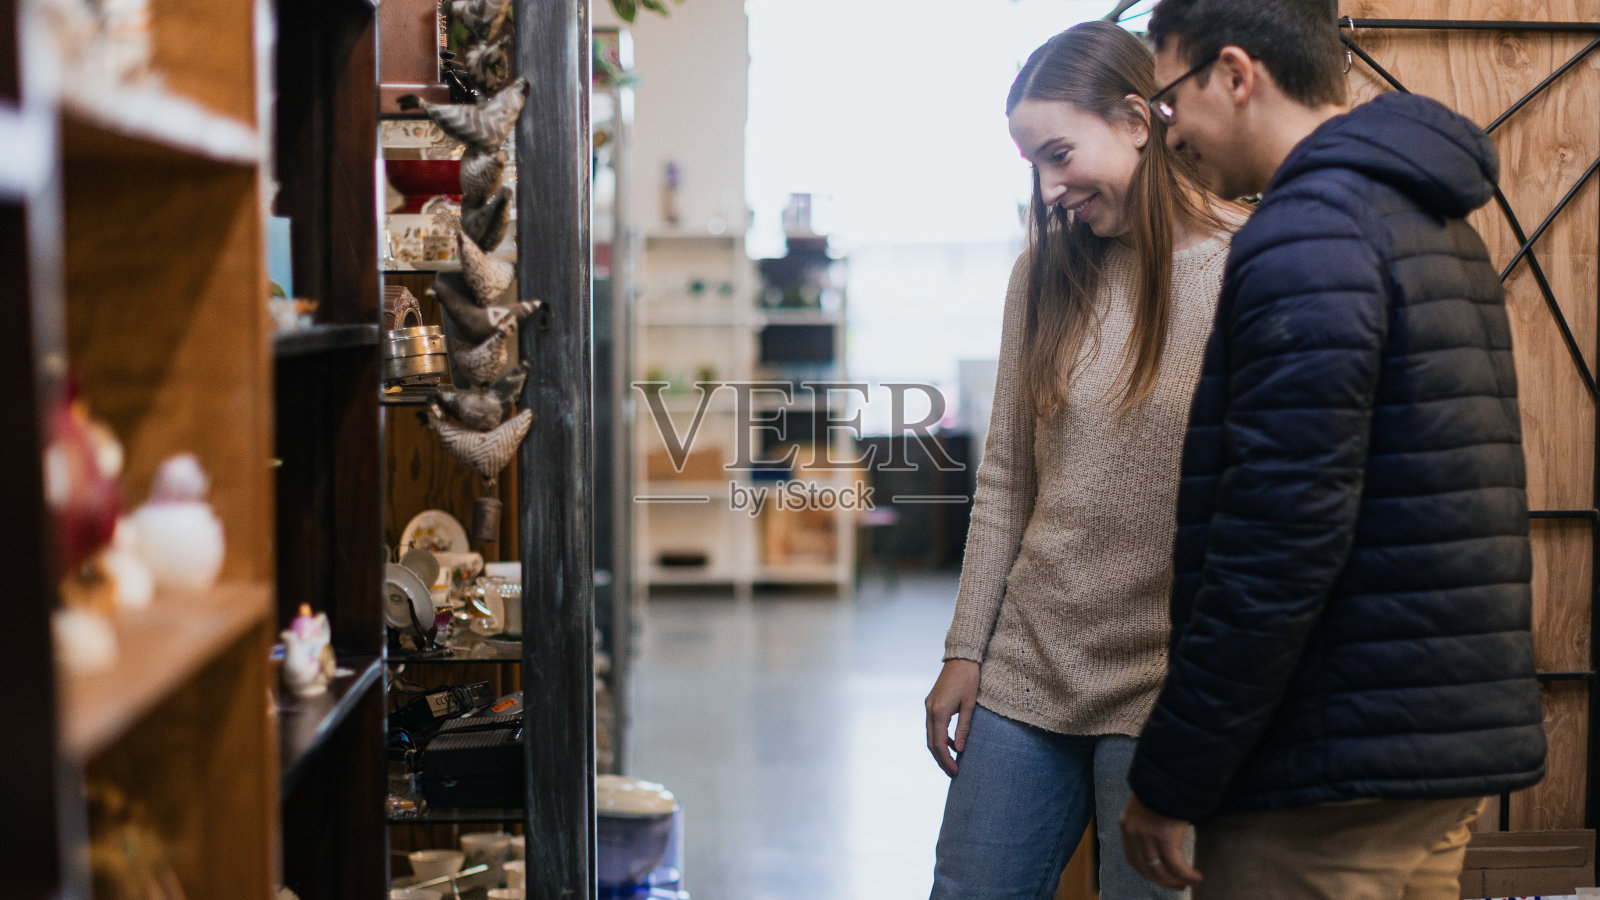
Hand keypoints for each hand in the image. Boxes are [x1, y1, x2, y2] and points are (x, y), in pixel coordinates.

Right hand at [924, 659, 980, 776]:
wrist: (961, 657)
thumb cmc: (969, 679)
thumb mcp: (970, 705)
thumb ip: (964, 728)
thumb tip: (960, 750)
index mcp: (939, 711)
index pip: (939, 744)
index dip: (946, 760)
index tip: (956, 772)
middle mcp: (930, 709)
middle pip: (931, 742)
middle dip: (941, 760)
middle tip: (953, 773)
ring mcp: (929, 705)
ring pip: (930, 734)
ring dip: (939, 750)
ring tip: (952, 762)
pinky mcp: (931, 702)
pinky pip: (932, 725)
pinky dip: (939, 737)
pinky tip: (951, 743)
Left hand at [1120, 792, 1201, 889]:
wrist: (1169, 772)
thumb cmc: (1164, 784)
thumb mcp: (1147, 802)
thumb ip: (1148, 819)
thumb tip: (1159, 830)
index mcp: (1127, 823)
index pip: (1132, 857)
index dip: (1146, 871)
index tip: (1159, 877)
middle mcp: (1133, 832)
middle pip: (1145, 867)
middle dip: (1162, 880)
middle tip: (1177, 885)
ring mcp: (1147, 836)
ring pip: (1160, 870)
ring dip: (1175, 881)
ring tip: (1188, 883)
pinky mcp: (1165, 838)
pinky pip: (1176, 865)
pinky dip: (1187, 875)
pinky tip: (1196, 878)